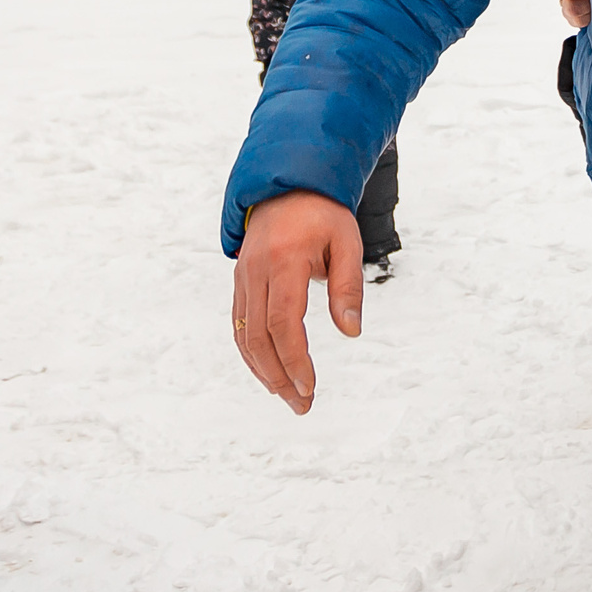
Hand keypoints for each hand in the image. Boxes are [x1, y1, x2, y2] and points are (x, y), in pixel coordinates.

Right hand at [233, 189, 365, 413]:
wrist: (288, 185)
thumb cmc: (324, 215)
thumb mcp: (347, 242)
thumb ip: (349, 287)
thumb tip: (350, 332)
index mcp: (284, 261)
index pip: (283, 322)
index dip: (294, 360)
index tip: (309, 387)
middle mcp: (256, 271)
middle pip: (259, 337)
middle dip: (278, 376)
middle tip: (301, 405)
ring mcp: (243, 276)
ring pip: (244, 335)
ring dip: (263, 371)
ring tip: (288, 397)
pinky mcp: (240, 282)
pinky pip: (240, 324)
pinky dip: (252, 353)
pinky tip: (269, 373)